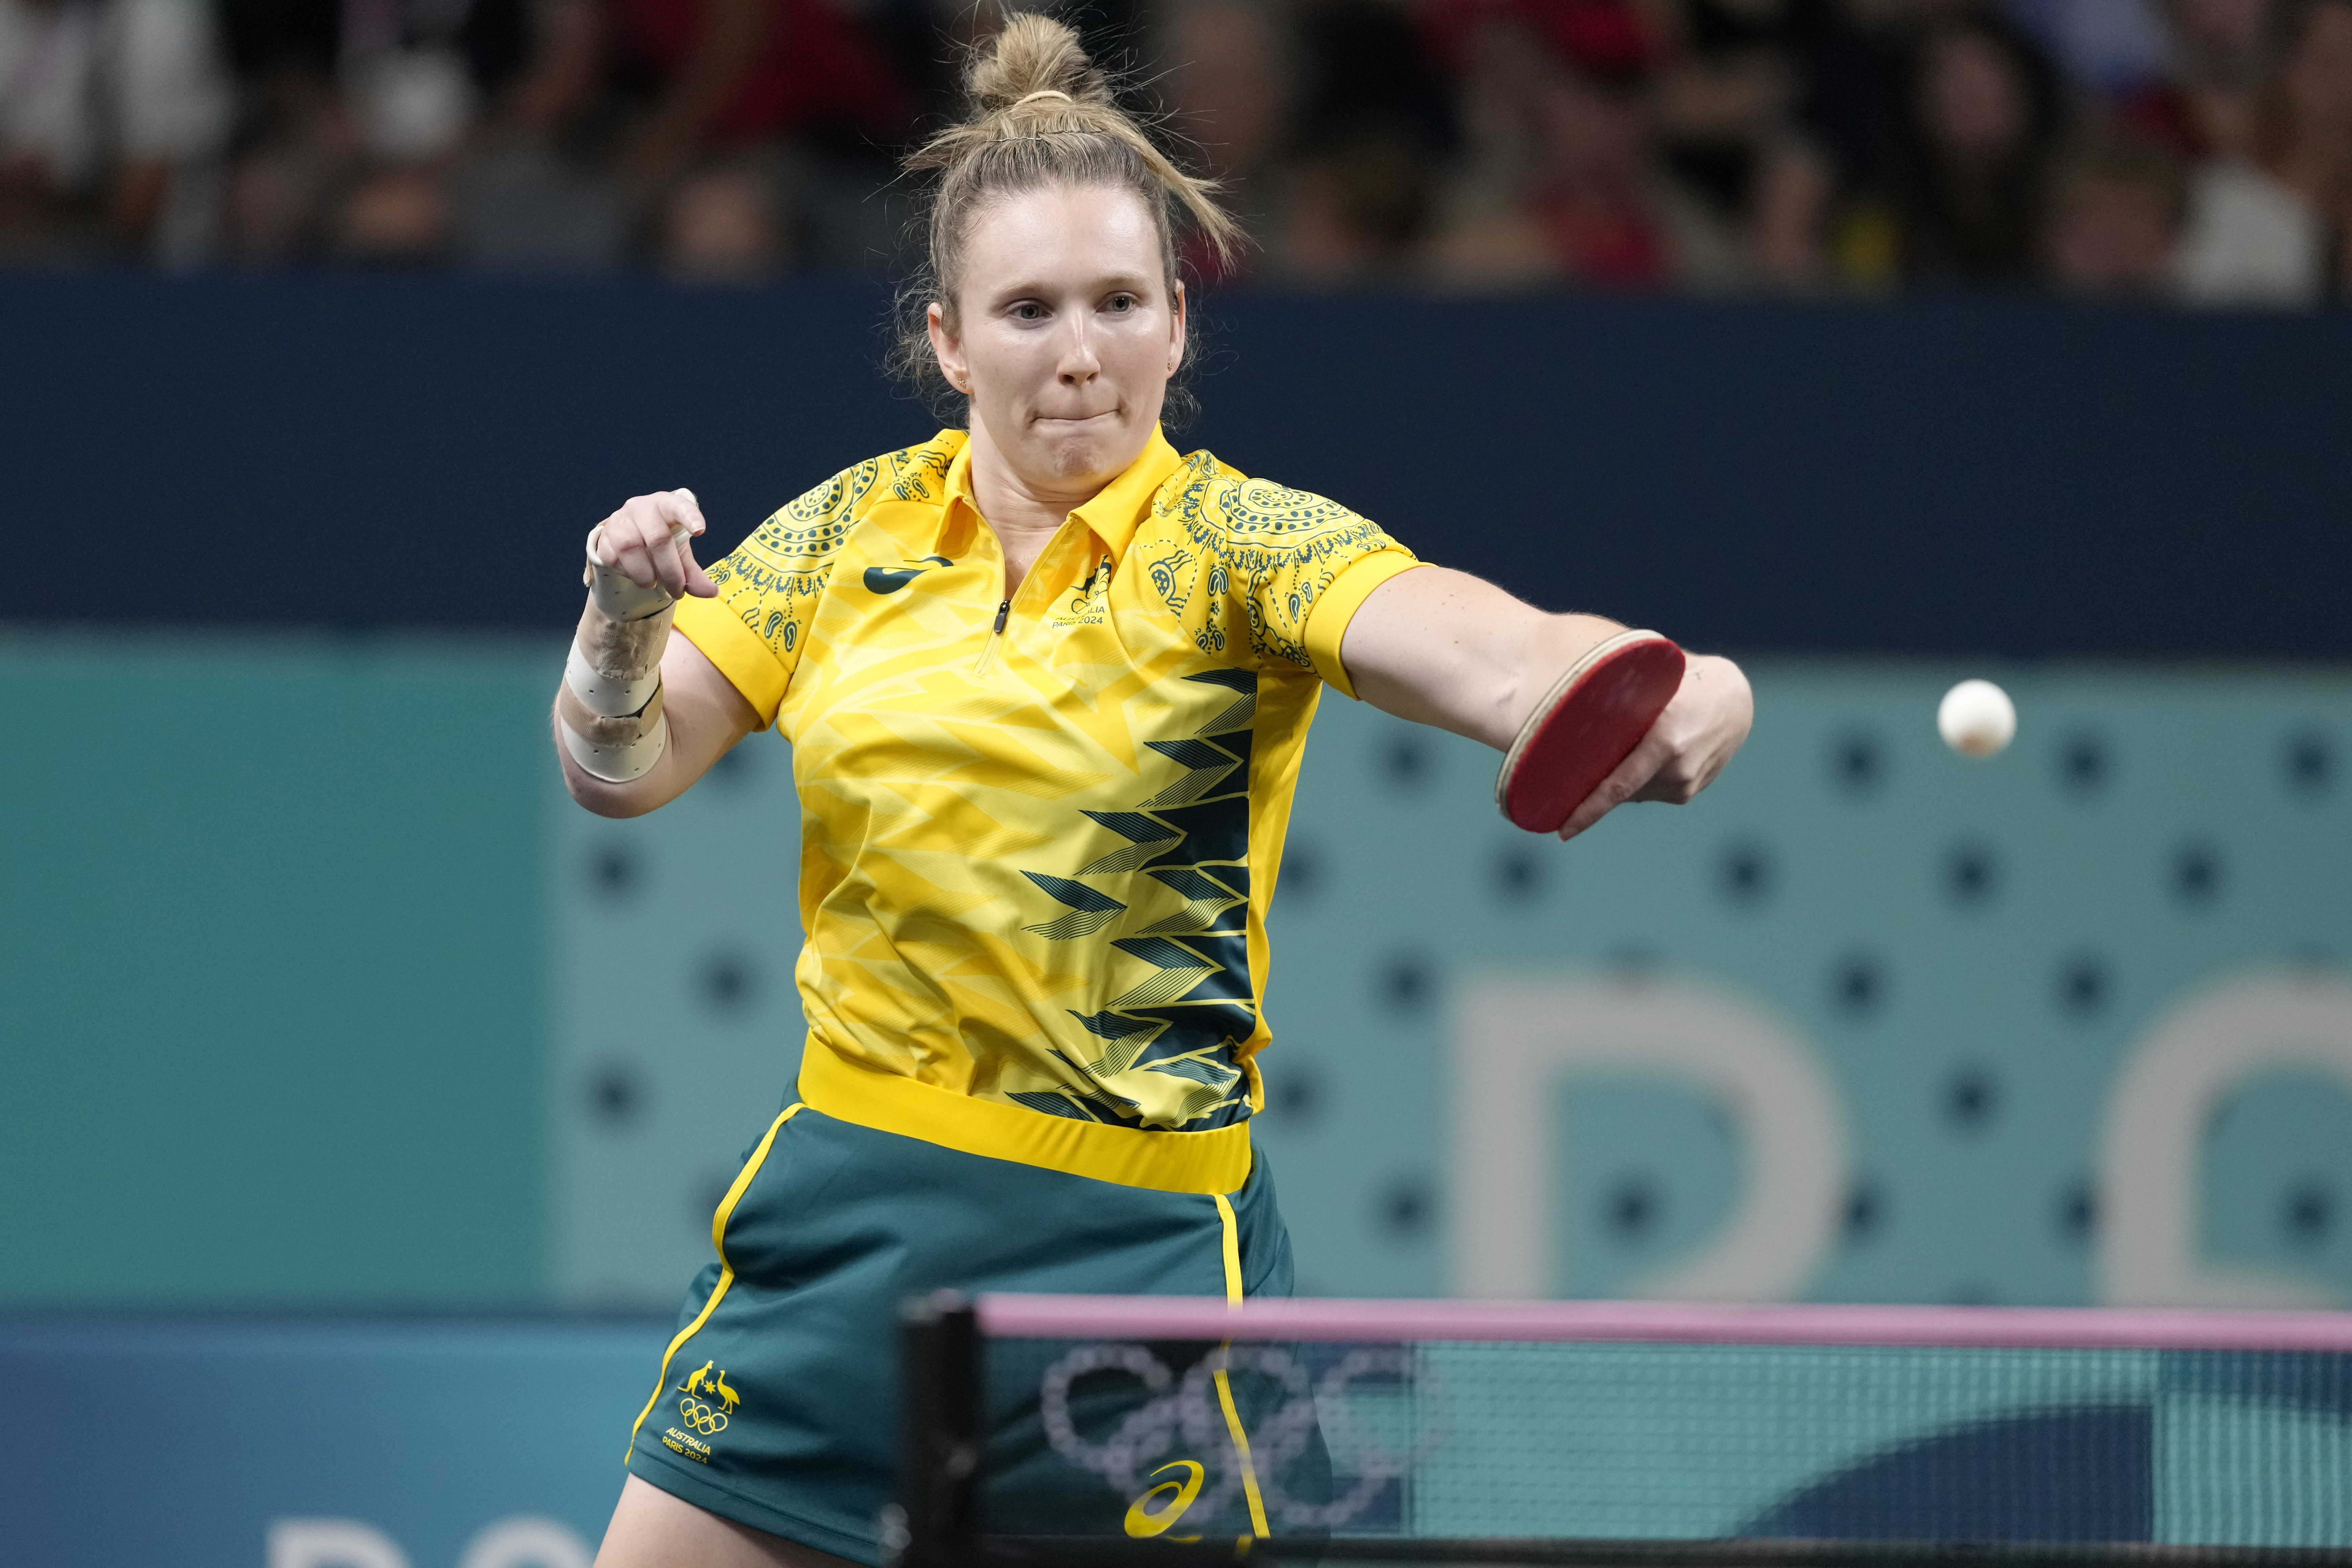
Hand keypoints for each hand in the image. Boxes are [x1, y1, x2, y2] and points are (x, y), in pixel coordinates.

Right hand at [592, 488, 717, 599]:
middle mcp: (641, 507)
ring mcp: (619, 520)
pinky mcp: (603, 537)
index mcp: (666, 505)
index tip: (700, 530)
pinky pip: (613, 558)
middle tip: (677, 591)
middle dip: (670, 571)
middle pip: (658, 538)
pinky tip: (635, 574)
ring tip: (653, 583)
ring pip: (631, 547)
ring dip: (645, 574)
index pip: (678, 506)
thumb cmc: (662, 542)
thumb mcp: (680, 555)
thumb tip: (712, 593)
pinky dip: (627, 573)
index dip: (689, 516)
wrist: (629, 539)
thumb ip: (694, 574)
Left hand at [1555, 654, 1753, 840]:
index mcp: (1666, 742)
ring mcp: (1684, 786)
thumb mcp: (1654, 684)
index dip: (1588, 811)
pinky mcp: (1686, 793)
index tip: (1563, 831)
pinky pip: (1646, 790)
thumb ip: (1621, 698)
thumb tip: (1573, 706)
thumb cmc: (1685, 683)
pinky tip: (1646, 754)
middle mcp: (1677, 770)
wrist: (1735, 702)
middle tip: (1573, 769)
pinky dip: (1637, 777)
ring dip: (1620, 775)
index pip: (1618, 786)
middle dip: (1594, 783)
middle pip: (1618, 788)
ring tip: (1631, 742)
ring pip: (1632, 791)